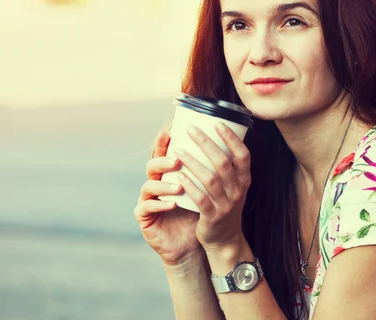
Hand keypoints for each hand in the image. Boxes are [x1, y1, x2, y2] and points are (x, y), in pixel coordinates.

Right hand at [134, 129, 203, 265]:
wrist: (191, 244)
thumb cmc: (199, 213)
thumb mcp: (206, 190)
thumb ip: (211, 171)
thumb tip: (230, 146)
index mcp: (168, 175)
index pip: (163, 154)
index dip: (163, 143)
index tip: (169, 131)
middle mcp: (156, 183)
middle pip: (153, 165)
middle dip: (164, 161)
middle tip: (178, 159)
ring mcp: (148, 199)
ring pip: (149, 185)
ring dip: (165, 185)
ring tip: (179, 186)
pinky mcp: (144, 217)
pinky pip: (148, 207)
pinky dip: (161, 205)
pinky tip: (173, 204)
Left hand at [174, 122, 251, 252]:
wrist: (224, 240)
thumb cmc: (224, 206)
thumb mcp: (233, 186)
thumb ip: (227, 167)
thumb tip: (213, 136)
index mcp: (244, 180)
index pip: (243, 155)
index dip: (231, 138)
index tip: (217, 123)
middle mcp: (238, 191)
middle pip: (223, 162)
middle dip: (206, 143)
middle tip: (190, 129)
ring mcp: (226, 205)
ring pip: (210, 179)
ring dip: (193, 162)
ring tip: (178, 149)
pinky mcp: (212, 217)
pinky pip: (200, 198)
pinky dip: (189, 185)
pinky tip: (178, 174)